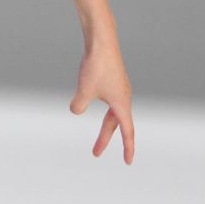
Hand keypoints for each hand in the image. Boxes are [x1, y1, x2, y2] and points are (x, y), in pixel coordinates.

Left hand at [71, 41, 135, 161]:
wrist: (102, 41)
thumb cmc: (96, 67)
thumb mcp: (83, 91)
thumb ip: (79, 106)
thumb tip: (77, 110)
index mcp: (122, 104)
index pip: (127, 132)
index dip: (127, 148)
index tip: (128, 162)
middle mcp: (124, 98)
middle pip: (116, 125)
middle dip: (105, 139)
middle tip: (95, 153)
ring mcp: (120, 88)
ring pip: (112, 113)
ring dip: (104, 126)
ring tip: (94, 131)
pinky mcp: (113, 79)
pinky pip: (109, 101)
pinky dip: (103, 109)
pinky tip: (91, 101)